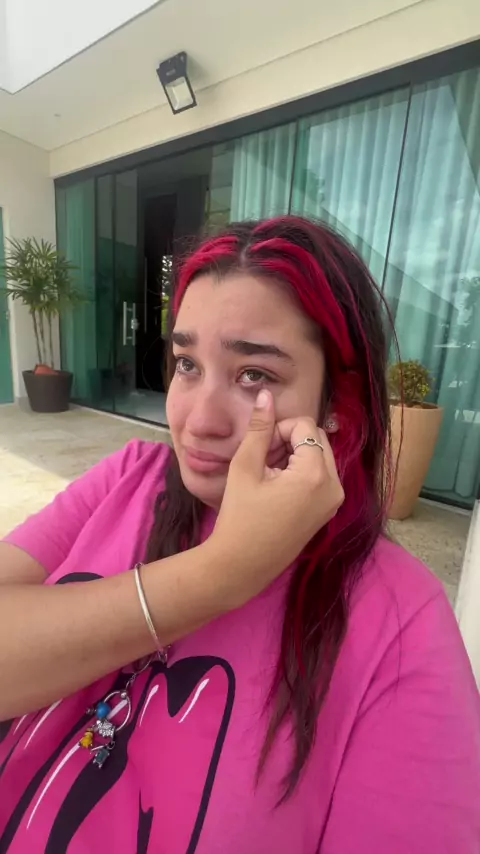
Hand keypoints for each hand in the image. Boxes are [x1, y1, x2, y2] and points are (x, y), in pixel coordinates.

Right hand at [208, 390, 344, 608]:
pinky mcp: (328, 510)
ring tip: (266, 475)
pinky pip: (320, 475)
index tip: (259, 450)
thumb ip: (259, 429)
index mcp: (315, 475)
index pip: (305, 426)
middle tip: (262, 460)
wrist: (241, 566)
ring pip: (318, 455)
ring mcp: (334, 500)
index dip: (278, 430)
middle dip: (289, 440)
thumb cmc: (239, 517)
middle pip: (317, 438)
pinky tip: (276, 488)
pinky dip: (300, 472)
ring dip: (294, 455)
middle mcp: (334, 486)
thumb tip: (266, 394)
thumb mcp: (245, 468)